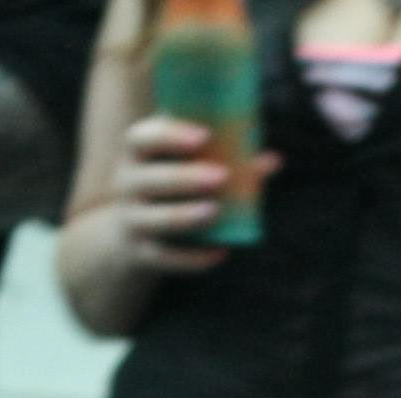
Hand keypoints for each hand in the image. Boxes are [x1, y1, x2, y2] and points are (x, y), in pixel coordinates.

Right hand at [94, 112, 268, 275]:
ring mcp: (132, 220)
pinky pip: (166, 258)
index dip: (171, 135)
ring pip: (157, 220)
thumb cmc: (168, 185)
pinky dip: (193, 259)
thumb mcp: (183, 165)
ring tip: (215, 211)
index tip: (204, 136)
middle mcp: (127, 185)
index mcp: (136, 153)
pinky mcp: (140, 254)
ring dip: (186, 215)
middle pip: (151, 179)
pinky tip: (220, 253)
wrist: (127, 232)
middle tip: (221, 176)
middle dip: (185, 178)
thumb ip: (224, 158)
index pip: (143, 138)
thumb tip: (274, 161)